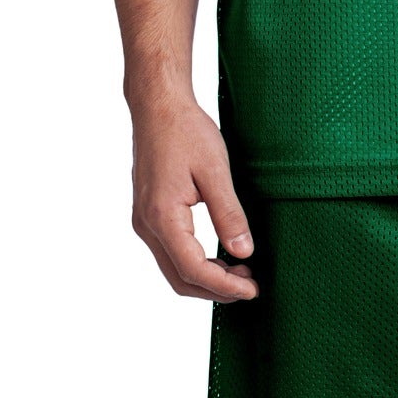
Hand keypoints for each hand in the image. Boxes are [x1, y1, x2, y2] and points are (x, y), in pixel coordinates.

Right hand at [129, 94, 259, 301]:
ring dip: (206, 278)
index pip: (193, 269)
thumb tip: (244, 253)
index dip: (224, 286)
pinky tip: (219, 256)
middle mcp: (147, 225)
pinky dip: (195, 262)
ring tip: (242, 273)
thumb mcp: (214, 170)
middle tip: (251, 286)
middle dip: (216, 290)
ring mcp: (144, 221)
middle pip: (179, 278)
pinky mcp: (148, 214)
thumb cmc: (186, 131)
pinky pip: (170, 251)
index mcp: (162, 217)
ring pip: (173, 268)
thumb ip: (228, 214)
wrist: (158, 107)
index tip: (253, 290)